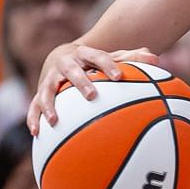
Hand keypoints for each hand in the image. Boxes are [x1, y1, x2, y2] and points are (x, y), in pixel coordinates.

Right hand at [28, 45, 160, 132]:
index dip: (107, 65)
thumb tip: (156, 59)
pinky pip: (33, 106)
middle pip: (71, 71)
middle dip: (80, 82)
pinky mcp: (39, 94)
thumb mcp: (111, 58)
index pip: (97, 56)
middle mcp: (65, 65)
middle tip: (92, 96)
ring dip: (49, 104)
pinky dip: (33, 118)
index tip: (119, 76)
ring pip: (47, 90)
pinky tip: (37, 133)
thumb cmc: (94, 63)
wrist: (62, 57)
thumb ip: (132, 58)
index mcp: (84, 55)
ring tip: (55, 120)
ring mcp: (50, 79)